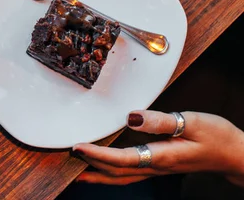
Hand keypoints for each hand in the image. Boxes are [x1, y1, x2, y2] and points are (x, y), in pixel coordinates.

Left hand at [73, 110, 243, 185]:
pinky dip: (111, 171)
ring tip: (77, 170)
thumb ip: (161, 120)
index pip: (121, 159)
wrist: (235, 154)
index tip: (77, 147)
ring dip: (97, 174)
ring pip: (121, 177)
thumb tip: (132, 117)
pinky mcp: (159, 165)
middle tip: (67, 158)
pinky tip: (103, 167)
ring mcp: (157, 169)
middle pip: (115, 173)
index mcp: (161, 157)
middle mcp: (155, 166)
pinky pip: (129, 172)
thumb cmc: (217, 137)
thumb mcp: (192, 122)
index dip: (97, 155)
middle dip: (90, 167)